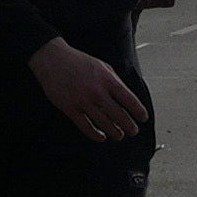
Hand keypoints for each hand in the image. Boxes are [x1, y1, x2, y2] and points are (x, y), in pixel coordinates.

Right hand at [30, 38, 145, 142]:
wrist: (53, 60)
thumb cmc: (78, 62)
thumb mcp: (102, 66)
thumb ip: (114, 81)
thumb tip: (126, 97)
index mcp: (107, 79)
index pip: (129, 99)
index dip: (138, 111)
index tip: (143, 118)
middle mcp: (97, 91)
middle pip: (118, 115)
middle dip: (129, 126)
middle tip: (133, 131)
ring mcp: (83, 101)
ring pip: (104, 123)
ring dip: (114, 132)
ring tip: (119, 135)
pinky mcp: (70, 108)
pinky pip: (85, 126)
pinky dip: (95, 134)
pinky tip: (101, 136)